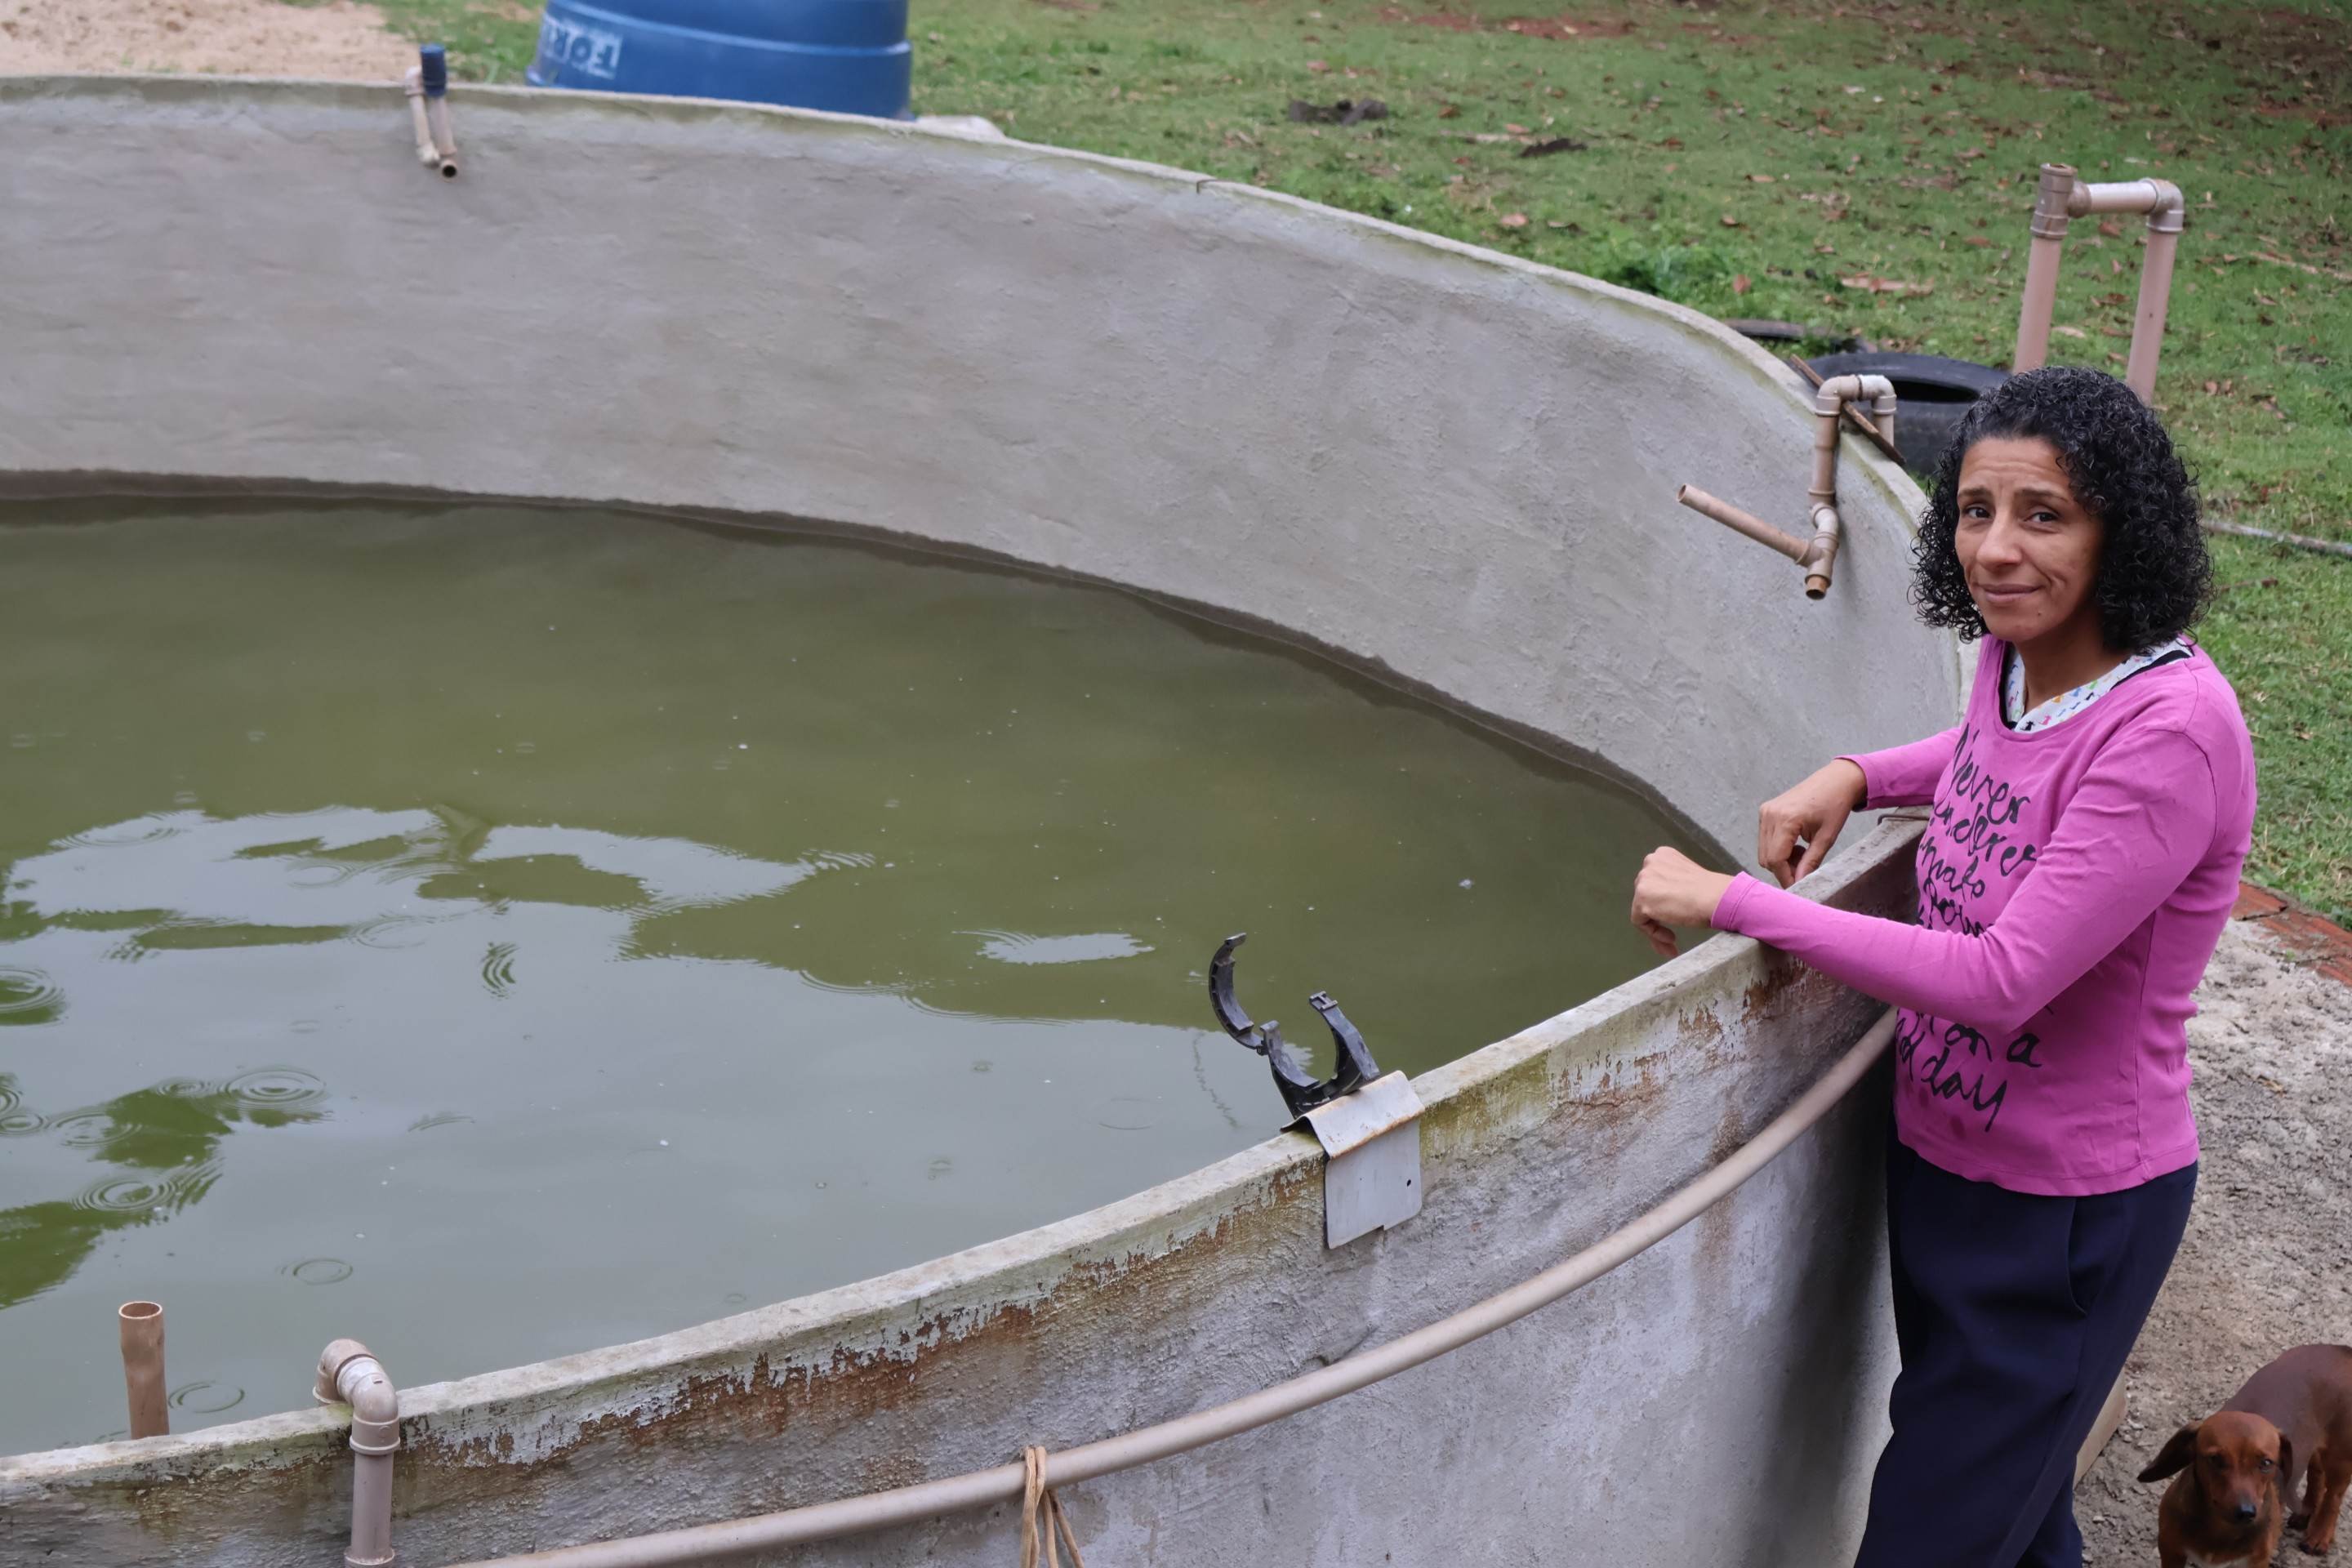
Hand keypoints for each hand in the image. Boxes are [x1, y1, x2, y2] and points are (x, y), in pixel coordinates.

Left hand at [1630, 847, 1735, 958]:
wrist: (1718, 897)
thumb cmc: (1713, 891)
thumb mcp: (1689, 880)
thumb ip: (1673, 885)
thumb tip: (1667, 903)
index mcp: (1663, 855)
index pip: (1655, 882)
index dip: (1663, 903)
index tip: (1677, 916)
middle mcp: (1650, 863)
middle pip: (1646, 895)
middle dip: (1658, 916)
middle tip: (1673, 935)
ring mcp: (1644, 880)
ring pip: (1642, 909)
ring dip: (1656, 928)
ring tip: (1672, 942)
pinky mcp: (1642, 899)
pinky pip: (1641, 922)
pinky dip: (1654, 934)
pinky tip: (1671, 940)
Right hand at [1757, 760, 1867, 888]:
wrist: (1834, 780)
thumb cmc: (1835, 806)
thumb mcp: (1827, 837)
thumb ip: (1811, 862)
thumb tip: (1800, 883)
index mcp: (1786, 820)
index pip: (1775, 859)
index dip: (1785, 877)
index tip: (1798, 887)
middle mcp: (1770, 815)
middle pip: (1766, 857)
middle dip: (1783, 870)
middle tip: (1804, 869)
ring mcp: (1765, 811)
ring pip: (1764, 850)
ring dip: (1780, 860)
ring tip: (1802, 855)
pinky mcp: (1765, 811)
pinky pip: (1765, 839)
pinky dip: (1777, 849)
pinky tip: (1795, 845)